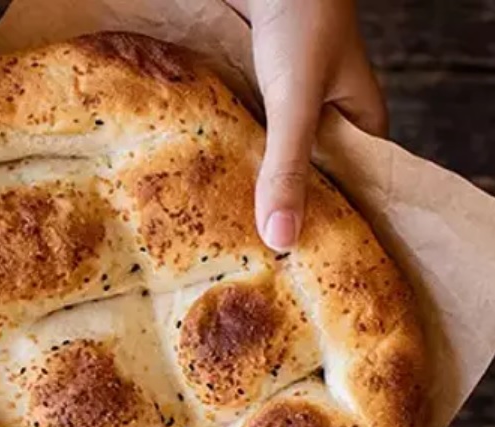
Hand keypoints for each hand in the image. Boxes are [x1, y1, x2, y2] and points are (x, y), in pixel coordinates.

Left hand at [233, 0, 386, 249]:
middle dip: (276, 213)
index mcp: (358, 124)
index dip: (325, 228)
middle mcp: (324, 118)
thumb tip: (282, 239)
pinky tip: (196, 186)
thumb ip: (287, 166)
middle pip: (304, 178)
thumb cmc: (301, 20)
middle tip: (245, 266)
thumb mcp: (295, 102)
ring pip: (265, 156)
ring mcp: (285, 104)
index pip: (349, 191)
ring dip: (243, 185)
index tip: (296, 272)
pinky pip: (237, 131)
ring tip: (216, 239)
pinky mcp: (248, 90)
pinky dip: (221, 153)